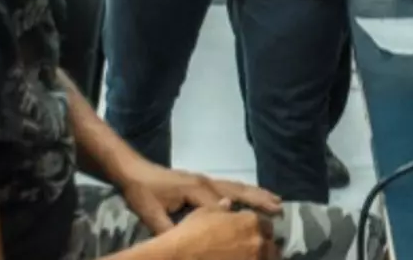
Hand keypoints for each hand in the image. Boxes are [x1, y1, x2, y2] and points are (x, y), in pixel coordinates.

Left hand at [119, 162, 280, 235]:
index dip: (237, 219)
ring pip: (237, 186)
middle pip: (238, 191)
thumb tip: (182, 244)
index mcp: (195, 189)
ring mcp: (205, 180)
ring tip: (276, 201)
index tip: (255, 232)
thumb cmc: (142, 191)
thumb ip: (167, 228)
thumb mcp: (150, 212)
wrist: (132, 170)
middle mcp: (205, 182)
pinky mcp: (202, 181)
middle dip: (259, 200)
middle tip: (279, 210)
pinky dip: (246, 190)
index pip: (221, 207)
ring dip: (257, 194)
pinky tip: (253, 195)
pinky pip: (230, 185)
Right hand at [162, 205, 279, 259]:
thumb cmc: (190, 234)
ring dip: (262, 257)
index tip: (254, 234)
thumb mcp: (204, 214)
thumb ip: (221, 210)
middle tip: (255, 250)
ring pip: (268, 259)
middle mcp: (257, 241)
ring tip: (251, 257)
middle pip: (271, 245)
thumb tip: (228, 203)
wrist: (178, 257)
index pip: (266, 225)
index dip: (260, 229)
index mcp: (251, 221)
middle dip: (264, 246)